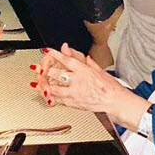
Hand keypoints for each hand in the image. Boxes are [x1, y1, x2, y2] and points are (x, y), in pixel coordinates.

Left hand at [32, 43, 149, 130]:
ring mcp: (74, 93)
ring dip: (46, 86)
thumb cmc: (110, 87)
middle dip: (47, 71)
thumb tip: (86, 58)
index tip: (47, 51)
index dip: (55, 54)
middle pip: (56, 74)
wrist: (114, 101)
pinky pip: (58, 100)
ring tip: (40, 84)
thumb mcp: (101, 71)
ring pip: (54, 88)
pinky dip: (52, 97)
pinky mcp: (73, 103)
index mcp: (84, 71)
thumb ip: (91, 64)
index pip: (66, 60)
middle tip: (41, 68)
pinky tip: (49, 96)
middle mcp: (77, 81)